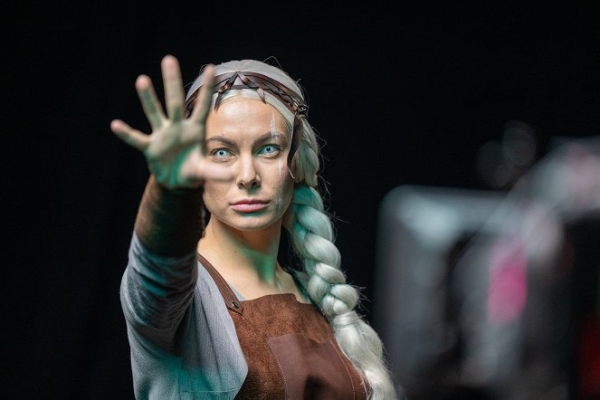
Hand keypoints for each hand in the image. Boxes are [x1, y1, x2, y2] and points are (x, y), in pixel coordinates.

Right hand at [110, 55, 230, 187]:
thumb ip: (215, 172)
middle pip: (175, 102)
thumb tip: (232, 176)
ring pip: (155, 113)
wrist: (176, 181)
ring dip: (148, 98)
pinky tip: (115, 125)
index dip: (207, 89)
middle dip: (172, 82)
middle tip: (169, 59)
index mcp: (195, 130)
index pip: (202, 106)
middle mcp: (178, 127)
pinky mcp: (150, 147)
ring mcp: (162, 135)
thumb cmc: (193, 170)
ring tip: (142, 80)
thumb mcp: (204, 172)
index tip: (212, 68)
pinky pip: (137, 139)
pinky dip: (127, 134)